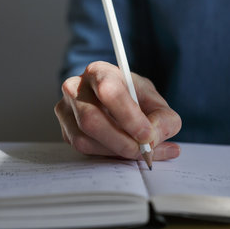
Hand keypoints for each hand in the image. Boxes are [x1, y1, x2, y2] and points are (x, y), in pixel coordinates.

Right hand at [54, 61, 181, 160]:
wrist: (119, 106)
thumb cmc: (136, 101)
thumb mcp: (156, 103)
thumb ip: (164, 119)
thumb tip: (153, 139)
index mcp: (99, 72)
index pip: (108, 91)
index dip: (129, 116)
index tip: (147, 134)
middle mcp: (75, 88)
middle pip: (91, 119)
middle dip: (121, 141)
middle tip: (144, 150)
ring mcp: (66, 111)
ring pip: (84, 140)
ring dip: (116, 151)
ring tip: (139, 151)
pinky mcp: (65, 132)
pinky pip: (83, 151)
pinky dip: (107, 156)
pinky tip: (124, 151)